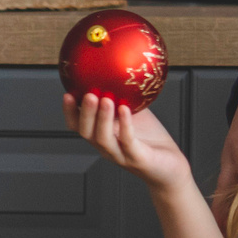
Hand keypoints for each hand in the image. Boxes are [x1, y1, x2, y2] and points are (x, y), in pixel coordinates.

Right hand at [63, 92, 192, 195]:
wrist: (170, 166)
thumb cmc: (151, 138)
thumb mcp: (136, 113)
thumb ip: (125, 98)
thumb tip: (120, 71)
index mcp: (102, 135)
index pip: (78, 126)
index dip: (70, 112)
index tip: (67, 93)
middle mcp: (106, 147)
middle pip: (86, 132)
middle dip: (84, 113)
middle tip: (88, 94)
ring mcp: (120, 155)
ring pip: (103, 138)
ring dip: (102, 118)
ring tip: (105, 99)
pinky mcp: (137, 158)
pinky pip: (128, 142)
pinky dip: (125, 125)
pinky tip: (125, 109)